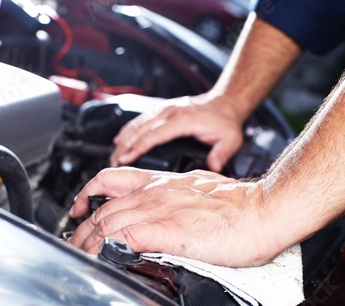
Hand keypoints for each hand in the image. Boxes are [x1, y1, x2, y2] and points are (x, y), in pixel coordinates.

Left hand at [68, 167, 278, 266]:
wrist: (262, 210)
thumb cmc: (240, 206)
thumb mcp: (198, 193)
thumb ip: (176, 201)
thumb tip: (167, 217)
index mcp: (162, 182)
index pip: (113, 181)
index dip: (90, 194)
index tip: (82, 208)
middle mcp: (155, 191)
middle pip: (104, 206)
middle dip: (82, 225)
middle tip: (74, 240)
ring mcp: (158, 209)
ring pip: (107, 220)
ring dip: (87, 240)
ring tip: (79, 253)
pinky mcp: (166, 229)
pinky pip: (123, 237)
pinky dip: (105, 248)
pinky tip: (100, 257)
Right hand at [110, 94, 245, 172]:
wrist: (226, 101)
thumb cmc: (225, 120)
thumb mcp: (230, 139)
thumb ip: (222, 154)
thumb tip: (214, 166)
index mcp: (182, 120)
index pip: (153, 136)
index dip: (137, 148)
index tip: (125, 158)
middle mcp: (171, 112)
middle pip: (140, 130)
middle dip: (125, 146)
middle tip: (114, 161)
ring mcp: (166, 109)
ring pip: (138, 123)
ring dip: (124, 138)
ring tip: (114, 153)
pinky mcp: (164, 109)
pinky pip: (141, 118)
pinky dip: (129, 128)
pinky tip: (120, 137)